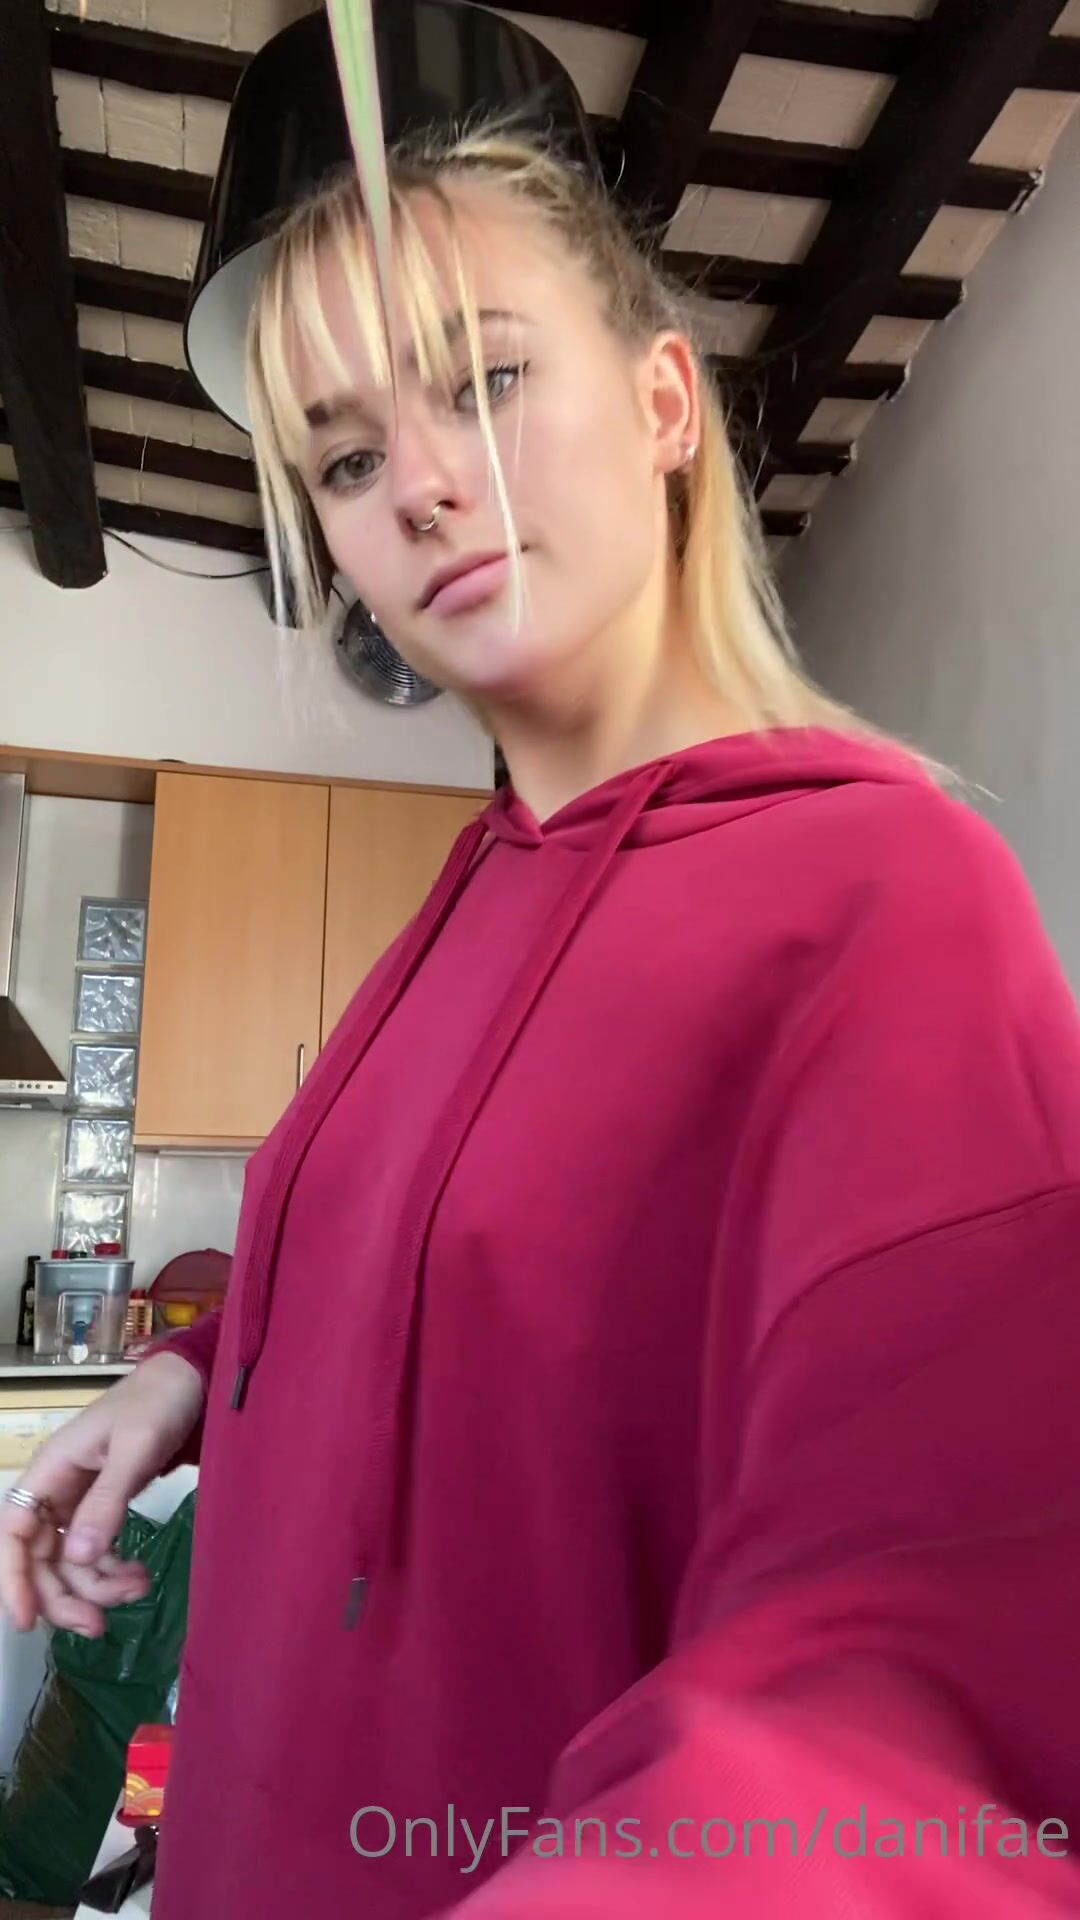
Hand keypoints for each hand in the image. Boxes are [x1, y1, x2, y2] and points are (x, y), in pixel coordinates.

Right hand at [0, 1352, 204, 1637]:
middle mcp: (56, 1489)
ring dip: (97, 1587)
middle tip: (99, 1626)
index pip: (13, 1531)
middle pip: (40, 1557)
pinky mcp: (103, 1507)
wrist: (189, 1383)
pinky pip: (95, 1551)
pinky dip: (113, 1571)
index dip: (13, 1578)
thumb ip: (107, 1500)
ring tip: (139, 1588)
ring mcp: (79, 1500)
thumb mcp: (135, 1448)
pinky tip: (141, 1577)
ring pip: (70, 1561)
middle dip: (64, 1596)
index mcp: (51, 1469)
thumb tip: (78, 1557)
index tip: (26, 1619)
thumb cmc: (158, 1404)